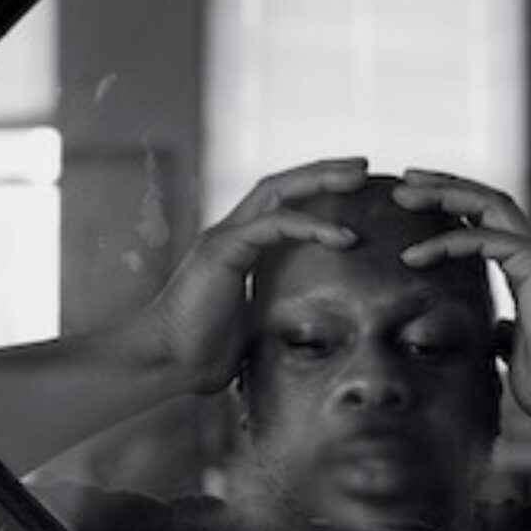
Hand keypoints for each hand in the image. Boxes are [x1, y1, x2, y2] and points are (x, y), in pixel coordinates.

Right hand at [146, 158, 366, 391]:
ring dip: (320, 180)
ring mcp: (224, 236)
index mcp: (239, 247)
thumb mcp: (257, 325)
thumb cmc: (205, 352)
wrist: (167, 363)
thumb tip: (319, 330)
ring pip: (277, 191)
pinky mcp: (223, 250)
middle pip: (282, 185)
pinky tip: (344, 237)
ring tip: (359, 178)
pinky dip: (311, 226)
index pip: (280, 203)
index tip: (353, 189)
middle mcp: (230, 232)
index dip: (315, 190)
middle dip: (323, 171)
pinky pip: (274, 225)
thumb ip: (280, 313)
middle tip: (364, 167)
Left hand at [393, 169, 530, 419]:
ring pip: (484, 203)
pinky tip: (412, 257)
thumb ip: (501, 334)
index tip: (415, 199)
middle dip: (441, 185)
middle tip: (403, 180)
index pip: (484, 218)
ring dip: (441, 194)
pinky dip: (444, 244)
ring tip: (401, 194)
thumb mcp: (513, 350)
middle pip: (483, 198)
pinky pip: (482, 240)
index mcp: (525, 266)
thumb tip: (493, 331)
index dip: (451, 203)